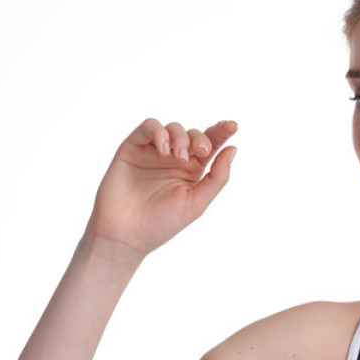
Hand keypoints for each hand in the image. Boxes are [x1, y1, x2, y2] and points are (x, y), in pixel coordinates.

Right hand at [83, 118, 238, 259]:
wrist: (127, 233)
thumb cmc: (162, 223)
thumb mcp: (197, 203)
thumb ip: (217, 177)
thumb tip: (232, 149)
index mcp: (192, 172)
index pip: (210, 146)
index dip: (222, 132)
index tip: (233, 125)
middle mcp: (174, 159)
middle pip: (192, 134)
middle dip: (200, 138)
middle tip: (201, 152)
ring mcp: (153, 152)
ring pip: (173, 128)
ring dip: (180, 138)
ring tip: (178, 157)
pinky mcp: (133, 147)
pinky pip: (149, 127)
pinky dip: (159, 132)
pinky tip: (163, 149)